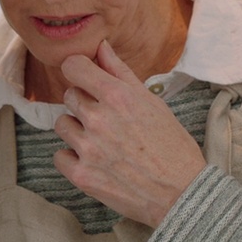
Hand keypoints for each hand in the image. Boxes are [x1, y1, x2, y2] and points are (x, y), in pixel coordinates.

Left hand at [53, 40, 206, 226]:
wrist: (181, 194)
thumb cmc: (172, 147)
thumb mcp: (152, 103)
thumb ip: (120, 72)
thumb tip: (100, 47)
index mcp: (118, 97)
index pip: (73, 66)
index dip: (78, 70)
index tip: (84, 79)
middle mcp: (99, 119)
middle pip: (69, 96)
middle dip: (85, 104)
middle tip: (107, 120)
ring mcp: (88, 148)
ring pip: (62, 125)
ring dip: (77, 131)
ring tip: (102, 142)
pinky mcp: (82, 175)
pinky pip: (59, 156)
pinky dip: (73, 158)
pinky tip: (95, 161)